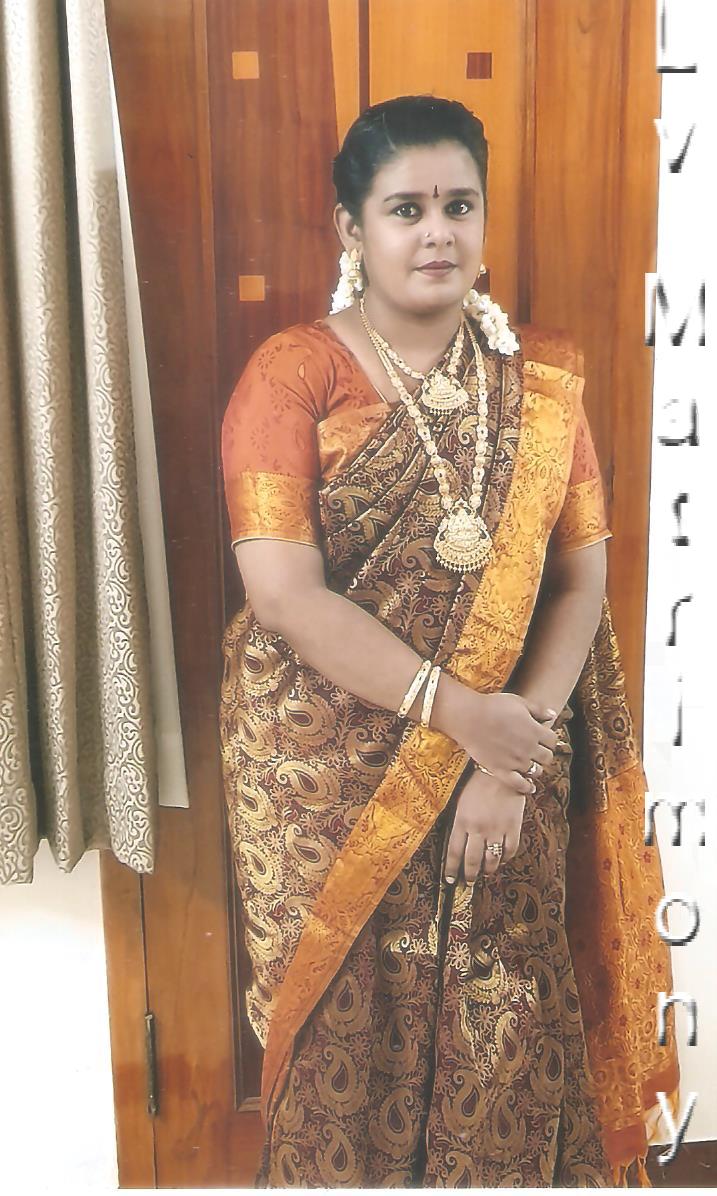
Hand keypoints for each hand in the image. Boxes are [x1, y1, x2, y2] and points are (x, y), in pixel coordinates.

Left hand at [444, 767, 525, 884]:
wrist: (502, 771)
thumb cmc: (478, 784)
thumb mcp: (460, 802)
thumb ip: (459, 823)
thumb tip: (456, 844)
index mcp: (462, 821)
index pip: (453, 852)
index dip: (451, 869)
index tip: (450, 880)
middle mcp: (478, 829)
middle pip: (472, 861)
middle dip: (469, 875)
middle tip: (468, 881)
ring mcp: (496, 830)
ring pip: (491, 861)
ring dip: (487, 870)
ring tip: (485, 872)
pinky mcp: (513, 827)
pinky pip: (509, 851)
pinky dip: (505, 858)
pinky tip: (501, 858)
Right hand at [450, 689, 557, 796]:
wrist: (469, 718)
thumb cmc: (492, 706)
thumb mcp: (519, 702)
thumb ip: (538, 710)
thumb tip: (552, 715)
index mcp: (535, 731)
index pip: (553, 740)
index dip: (549, 739)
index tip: (544, 738)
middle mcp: (529, 748)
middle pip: (547, 757)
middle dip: (544, 753)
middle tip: (538, 751)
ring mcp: (516, 761)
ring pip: (536, 771)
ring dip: (536, 768)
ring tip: (530, 764)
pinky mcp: (502, 771)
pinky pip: (519, 784)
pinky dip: (527, 787)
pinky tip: (530, 788)